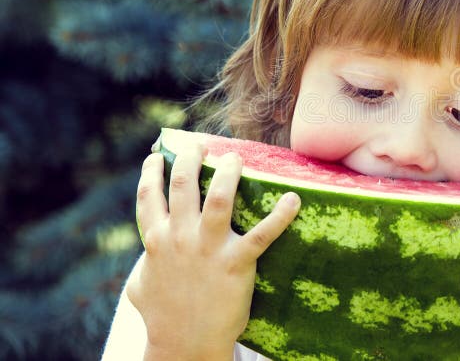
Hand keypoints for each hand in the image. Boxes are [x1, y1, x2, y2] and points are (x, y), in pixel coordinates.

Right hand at [126, 142, 300, 359]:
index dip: (153, 171)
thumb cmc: (162, 318)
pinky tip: (294, 199)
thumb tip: (144, 256)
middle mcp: (180, 237)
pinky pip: (263, 234)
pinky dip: (281, 215)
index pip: (148, 196)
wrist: (185, 345)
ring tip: (236, 157)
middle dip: (191, 157)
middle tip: (201, 144)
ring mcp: (208, 248)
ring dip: (229, 172)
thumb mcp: (140, 286)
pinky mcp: (236, 262)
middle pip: (183, 184)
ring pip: (219, 197)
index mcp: (156, 240)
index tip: (159, 154)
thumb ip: (143, 263)